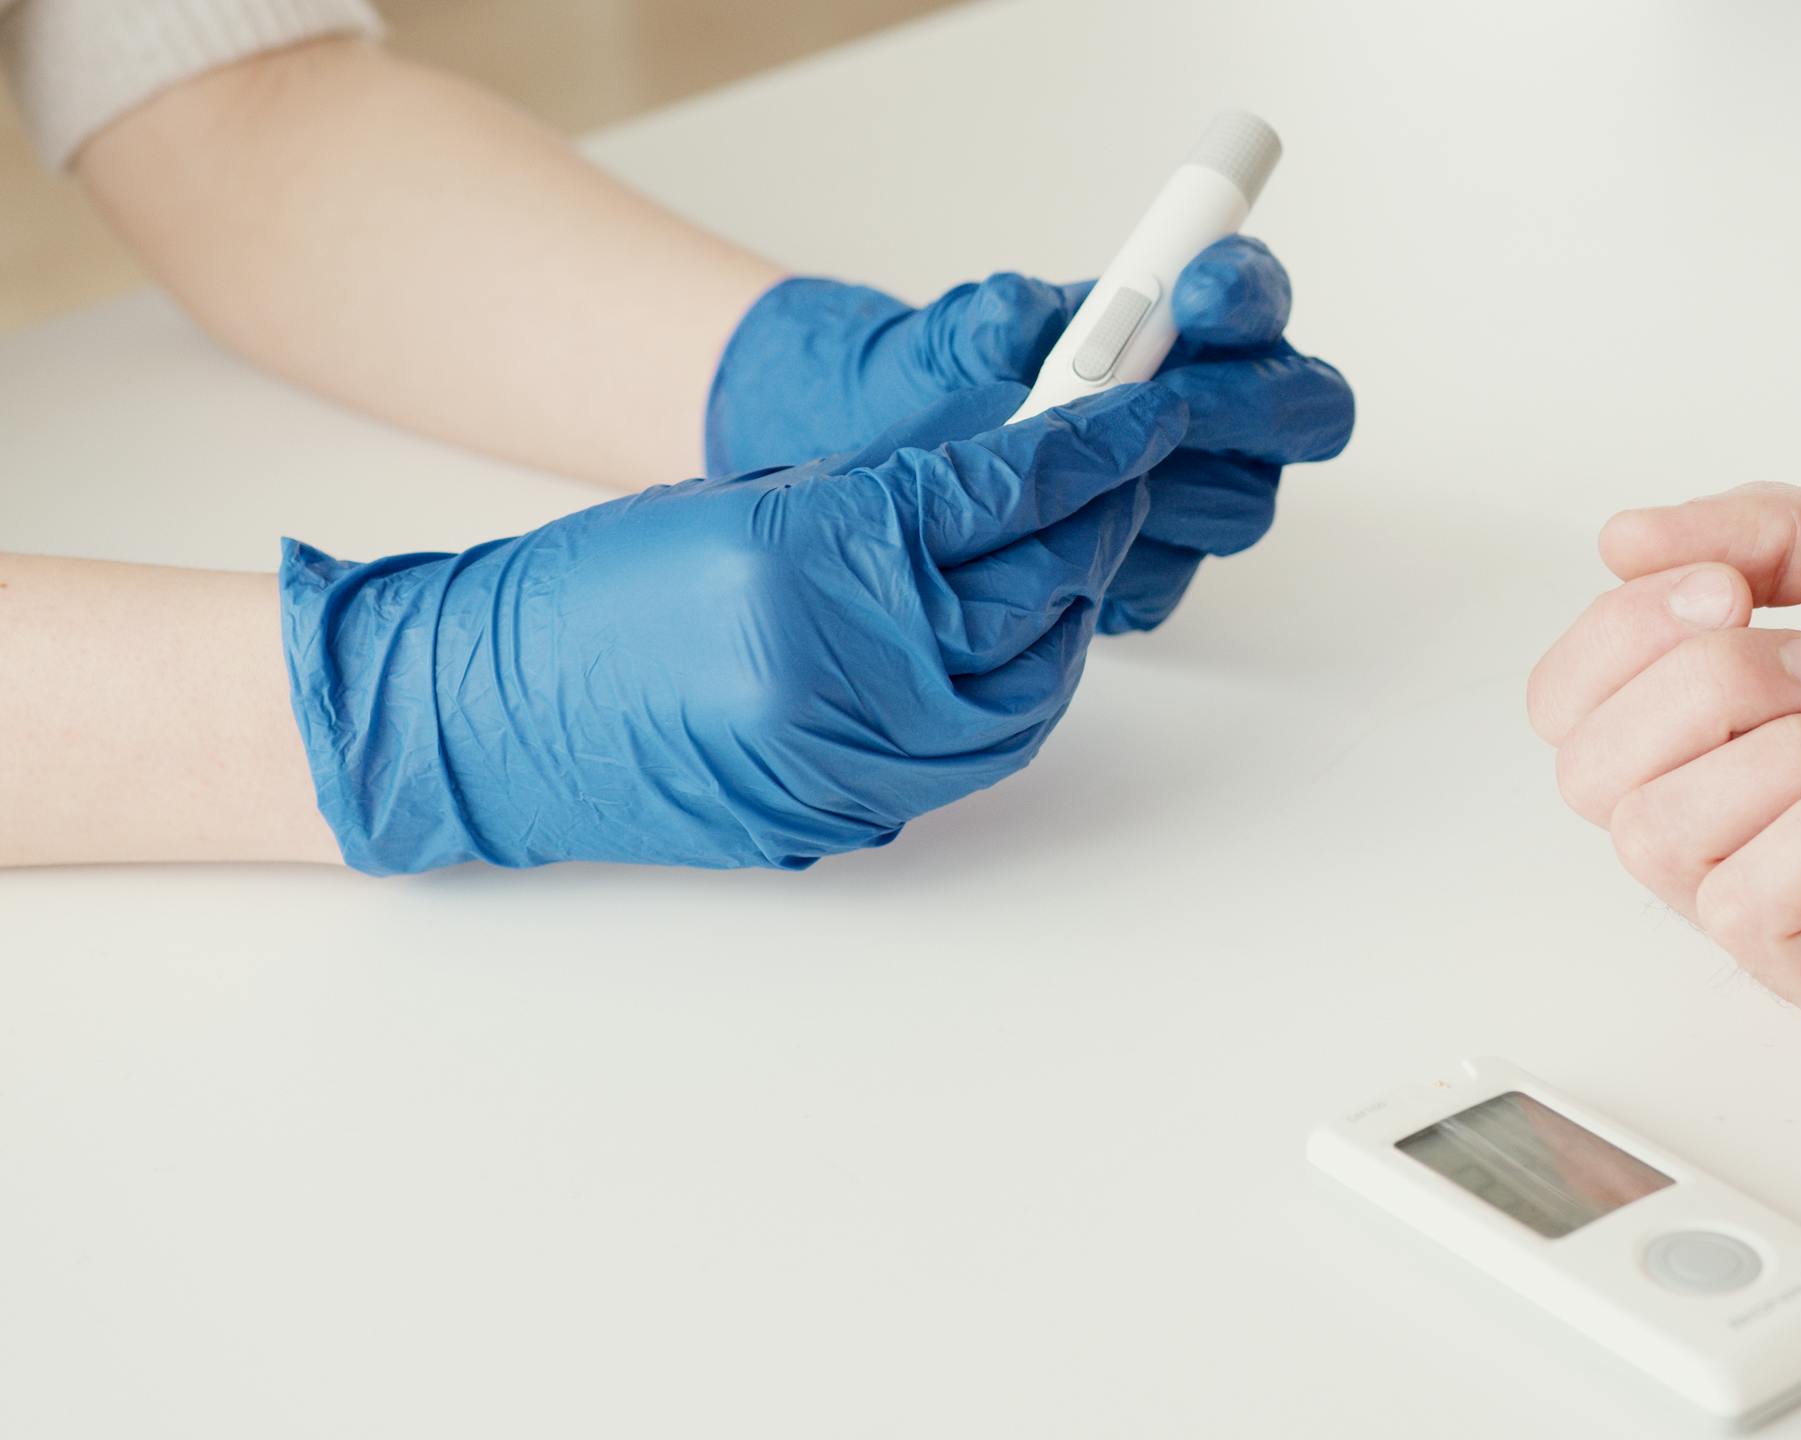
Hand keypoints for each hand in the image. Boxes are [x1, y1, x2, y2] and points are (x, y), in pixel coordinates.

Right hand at [280, 385, 1182, 872]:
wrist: (493, 714)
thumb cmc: (597, 592)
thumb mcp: (752, 500)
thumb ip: (886, 499)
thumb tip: (1011, 485)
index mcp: (814, 557)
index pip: (1001, 492)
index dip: (1089, 444)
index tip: (1138, 410)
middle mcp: (841, 665)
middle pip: (1039, 590)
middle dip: (1095, 525)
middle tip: (1118, 478)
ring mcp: (849, 754)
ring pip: (1031, 684)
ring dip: (1067, 614)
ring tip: (1070, 558)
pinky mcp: (848, 810)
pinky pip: (982, 753)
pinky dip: (1019, 693)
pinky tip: (1019, 647)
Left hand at [703, 236, 1353, 631]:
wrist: (867, 469)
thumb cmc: (924, 382)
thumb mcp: (941, 337)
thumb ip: (992, 323)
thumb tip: (1027, 324)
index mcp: (1187, 324)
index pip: (1259, 298)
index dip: (1250, 293)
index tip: (1196, 294)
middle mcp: (1216, 414)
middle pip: (1306, 412)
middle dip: (1243, 405)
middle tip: (1171, 404)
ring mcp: (1192, 501)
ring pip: (1238, 507)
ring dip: (1165, 489)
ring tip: (1072, 478)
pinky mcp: (1149, 574)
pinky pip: (1164, 583)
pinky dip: (1109, 565)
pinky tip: (1043, 547)